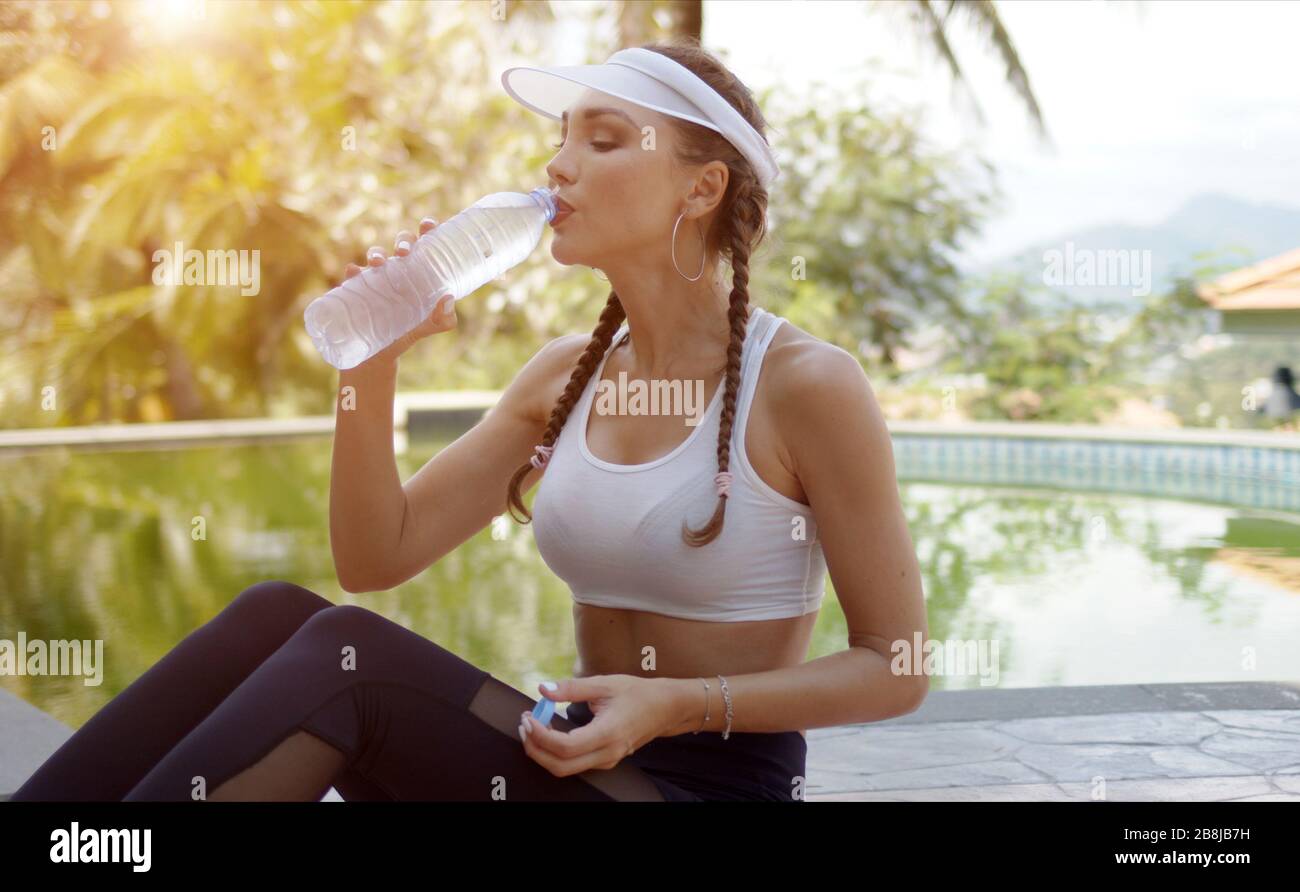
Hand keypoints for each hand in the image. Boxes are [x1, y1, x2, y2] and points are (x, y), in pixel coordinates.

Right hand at [343, 217, 457, 366]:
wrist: (379, 355)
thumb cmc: (408, 333)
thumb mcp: (427, 328)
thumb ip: (442, 319)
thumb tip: (448, 298)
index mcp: (420, 272)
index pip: (425, 245)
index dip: (427, 230)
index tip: (428, 225)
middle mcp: (399, 270)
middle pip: (402, 245)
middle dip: (403, 241)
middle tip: (405, 252)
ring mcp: (377, 278)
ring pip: (376, 256)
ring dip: (377, 253)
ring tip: (377, 263)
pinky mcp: (357, 290)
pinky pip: (353, 277)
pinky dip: (353, 272)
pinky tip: (354, 273)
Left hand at [517, 675, 680, 776]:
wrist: (664, 708)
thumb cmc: (637, 693)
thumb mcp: (604, 684)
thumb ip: (572, 688)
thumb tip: (543, 689)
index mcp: (608, 733)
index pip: (565, 746)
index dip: (540, 735)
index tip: (528, 718)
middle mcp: (607, 753)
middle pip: (560, 766)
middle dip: (534, 748)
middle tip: (524, 724)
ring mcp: (606, 760)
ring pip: (565, 768)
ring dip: (543, 751)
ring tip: (533, 725)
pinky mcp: (605, 760)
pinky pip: (574, 763)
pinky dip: (555, 751)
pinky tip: (549, 731)